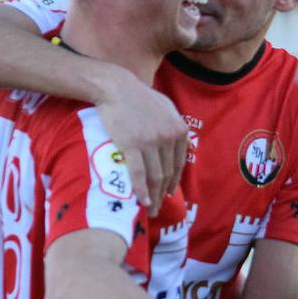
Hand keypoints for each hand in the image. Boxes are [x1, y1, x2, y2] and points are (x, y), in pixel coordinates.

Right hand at [95, 72, 187, 215]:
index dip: (173, 182)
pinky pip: (139, 174)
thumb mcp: (166, 106)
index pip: (178, 164)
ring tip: (150, 210)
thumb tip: (181, 141)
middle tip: (158, 208)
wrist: (116, 88)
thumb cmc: (139, 96)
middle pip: (167, 173)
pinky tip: (142, 201)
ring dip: (153, 197)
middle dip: (163, 194)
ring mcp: (150, 142)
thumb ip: (175, 124)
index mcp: (179, 129)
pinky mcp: (132, 146)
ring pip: (155, 177)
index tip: (168, 193)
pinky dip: (141, 190)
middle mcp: (168, 137)